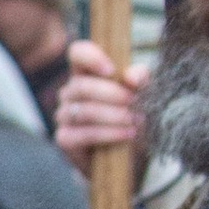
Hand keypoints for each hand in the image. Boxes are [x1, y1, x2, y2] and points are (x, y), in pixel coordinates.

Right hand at [54, 38, 146, 162]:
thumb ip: (140, 80)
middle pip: (81, 85)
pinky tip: (126, 134)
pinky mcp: (64, 139)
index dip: (91, 57)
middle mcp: (70, 92)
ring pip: (83, 111)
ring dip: (114, 116)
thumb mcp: (144, 94)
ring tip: (135, 121)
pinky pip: (83, 134)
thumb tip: (131, 78)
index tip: (112, 71)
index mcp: (87, 73)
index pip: (77, 53)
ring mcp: (64, 115)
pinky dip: (108, 134)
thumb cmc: (134, 118)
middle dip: (111, 94)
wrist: (131, 155)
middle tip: (135, 102)